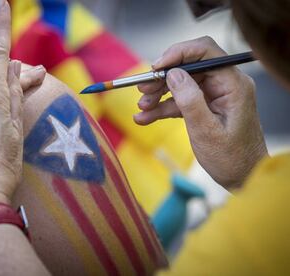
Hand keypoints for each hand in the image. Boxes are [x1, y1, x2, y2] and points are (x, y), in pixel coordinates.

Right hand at [134, 36, 267, 188]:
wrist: (243, 178)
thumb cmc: (231, 158)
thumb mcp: (206, 131)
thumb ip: (190, 100)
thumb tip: (173, 74)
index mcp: (233, 85)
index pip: (205, 51)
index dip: (178, 53)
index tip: (155, 67)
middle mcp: (225, 84)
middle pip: (189, 67)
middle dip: (163, 77)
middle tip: (142, 90)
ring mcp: (214, 95)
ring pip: (181, 83)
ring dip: (159, 94)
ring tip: (142, 108)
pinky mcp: (205, 107)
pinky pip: (180, 100)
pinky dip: (163, 108)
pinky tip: (145, 118)